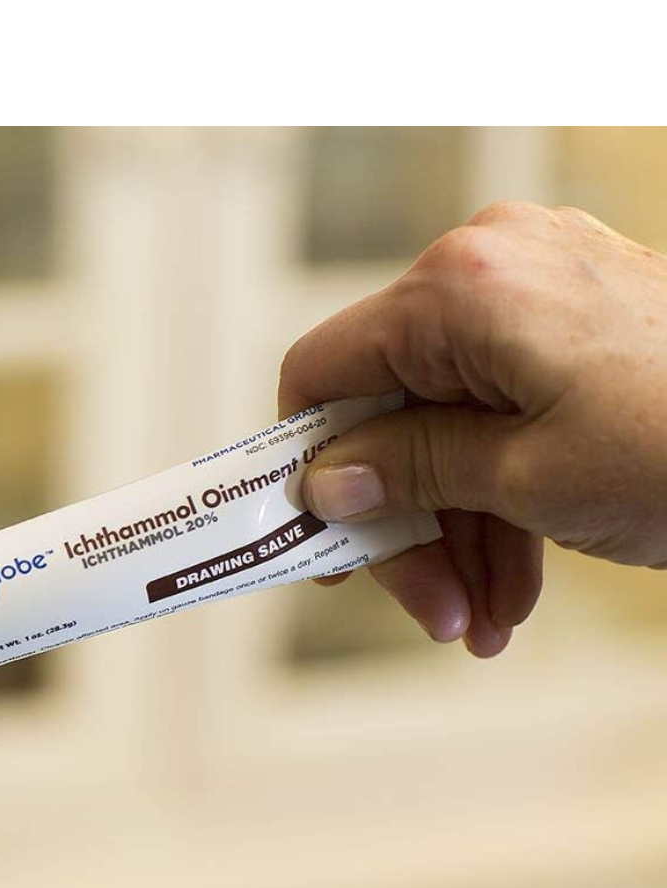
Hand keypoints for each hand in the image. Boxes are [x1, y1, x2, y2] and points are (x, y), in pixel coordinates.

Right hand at [279, 201, 666, 656]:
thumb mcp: (527, 479)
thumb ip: (409, 471)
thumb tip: (323, 481)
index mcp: (461, 288)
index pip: (324, 370)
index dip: (310, 466)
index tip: (317, 540)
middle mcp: (491, 268)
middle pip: (393, 411)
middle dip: (410, 524)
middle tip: (432, 610)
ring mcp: (540, 290)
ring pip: (450, 422)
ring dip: (460, 530)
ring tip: (484, 619)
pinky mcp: (579, 320)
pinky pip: (504, 410)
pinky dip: (505, 494)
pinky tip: (516, 584)